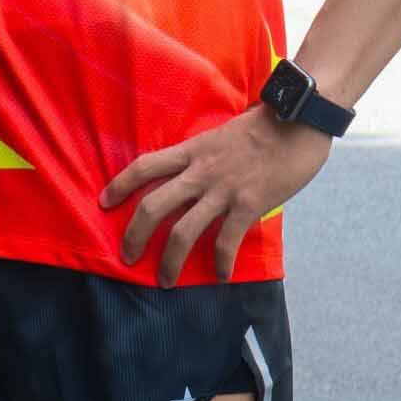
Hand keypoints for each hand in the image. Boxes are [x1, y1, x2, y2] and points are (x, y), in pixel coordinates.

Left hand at [100, 105, 331, 286]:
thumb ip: (203, 157)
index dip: (120, 184)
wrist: (296, 120)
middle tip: (127, 257)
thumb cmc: (262, 127)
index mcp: (191, 150)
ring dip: (169, 261)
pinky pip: (226, 242)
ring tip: (165, 280)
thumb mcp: (220, 136)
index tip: (104, 202)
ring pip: (183, 231)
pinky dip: (220, 264)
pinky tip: (221, 276)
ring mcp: (223, 189)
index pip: (145, 166)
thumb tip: (191, 177)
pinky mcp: (248, 205)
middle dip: (135, 234)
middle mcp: (200, 172)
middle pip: (154, 205)